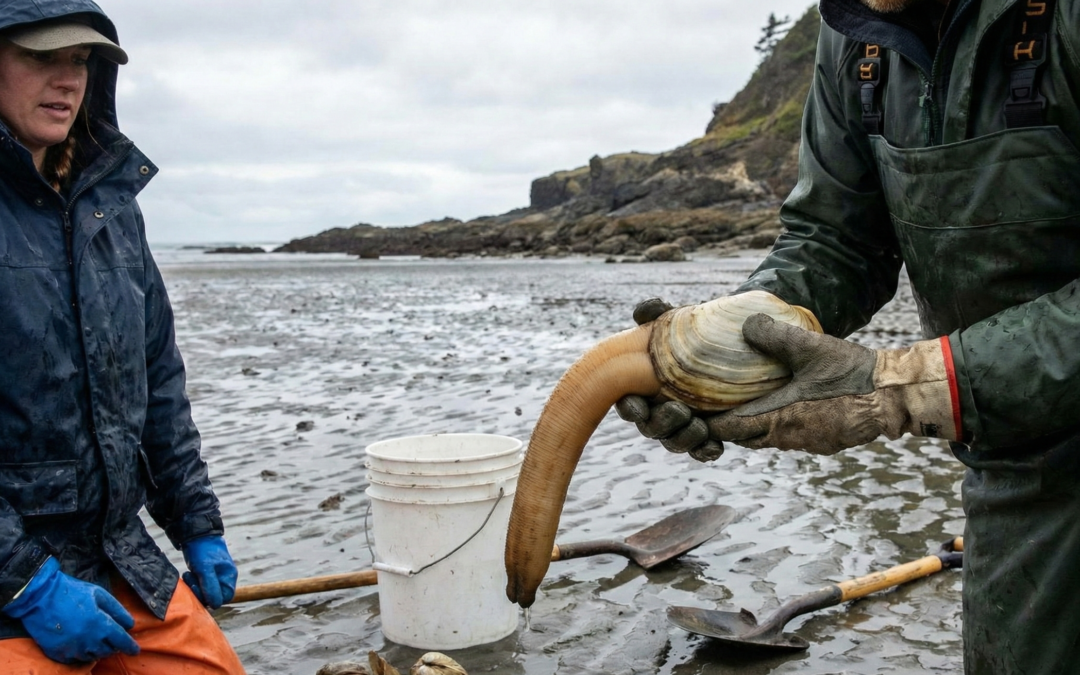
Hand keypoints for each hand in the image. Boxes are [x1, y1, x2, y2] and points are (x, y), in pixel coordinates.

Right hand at [2, 557, 139, 663]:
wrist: (39, 597)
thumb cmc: (71, 592)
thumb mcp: (99, 594)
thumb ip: (117, 610)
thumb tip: (129, 624)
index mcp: (99, 624)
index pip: (121, 641)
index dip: (130, 646)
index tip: (135, 650)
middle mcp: (87, 640)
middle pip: (107, 651)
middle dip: (112, 645)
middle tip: (110, 637)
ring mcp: (72, 648)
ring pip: (92, 656)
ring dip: (97, 649)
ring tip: (94, 638)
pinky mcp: (58, 653)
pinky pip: (75, 659)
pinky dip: (81, 653)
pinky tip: (80, 642)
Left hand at [181, 535, 237, 608]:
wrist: (196, 534)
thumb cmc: (202, 550)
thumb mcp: (205, 569)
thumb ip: (211, 587)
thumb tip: (215, 605)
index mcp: (229, 577)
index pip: (224, 598)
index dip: (210, 598)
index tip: (197, 588)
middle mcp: (225, 578)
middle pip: (215, 596)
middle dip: (200, 591)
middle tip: (191, 579)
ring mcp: (217, 576)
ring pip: (206, 591)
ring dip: (196, 587)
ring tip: (189, 574)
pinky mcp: (207, 574)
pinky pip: (202, 585)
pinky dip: (194, 582)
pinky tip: (189, 574)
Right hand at [615, 297, 724, 461]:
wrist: (738, 343)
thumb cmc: (696, 333)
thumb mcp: (679, 320)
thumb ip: (658, 314)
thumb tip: (645, 310)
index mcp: (644, 386)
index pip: (629, 403)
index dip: (631, 408)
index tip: (639, 406)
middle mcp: (659, 408)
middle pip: (650, 427)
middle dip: (661, 424)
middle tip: (679, 411)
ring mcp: (683, 423)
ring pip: (674, 442)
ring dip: (683, 438)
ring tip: (700, 426)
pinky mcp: (708, 432)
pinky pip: (702, 450)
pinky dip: (706, 451)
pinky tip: (715, 447)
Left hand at [707, 313, 959, 453]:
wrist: (892, 396)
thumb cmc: (850, 374)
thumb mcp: (810, 348)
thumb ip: (775, 336)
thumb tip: (746, 324)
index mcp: (778, 419)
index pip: (727, 430)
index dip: (707, 422)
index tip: (693, 408)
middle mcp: (787, 437)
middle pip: (742, 438)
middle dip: (727, 423)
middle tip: (714, 402)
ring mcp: (806, 443)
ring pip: (765, 439)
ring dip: (752, 424)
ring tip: (744, 400)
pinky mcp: (822, 442)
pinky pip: (788, 437)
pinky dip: (776, 424)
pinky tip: (781, 404)